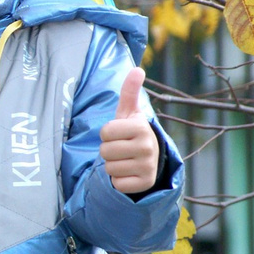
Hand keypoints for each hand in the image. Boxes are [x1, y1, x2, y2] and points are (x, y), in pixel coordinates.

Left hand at [100, 68, 161, 194]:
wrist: (149, 158)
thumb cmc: (132, 133)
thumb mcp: (129, 113)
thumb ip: (129, 92)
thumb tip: (137, 69)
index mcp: (142, 127)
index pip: (105, 132)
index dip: (107, 134)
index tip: (119, 134)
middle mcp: (147, 147)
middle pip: (104, 151)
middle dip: (108, 150)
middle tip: (121, 148)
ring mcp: (147, 166)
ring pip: (109, 168)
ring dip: (113, 165)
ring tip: (125, 159)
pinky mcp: (144, 183)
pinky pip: (116, 183)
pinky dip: (118, 180)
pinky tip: (129, 172)